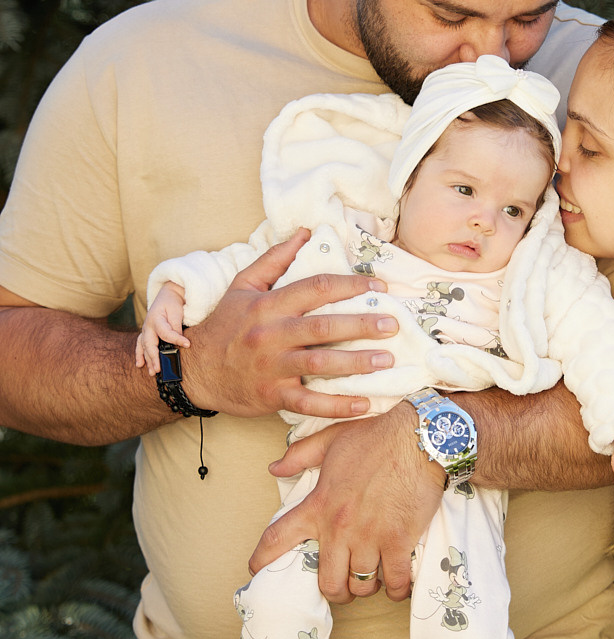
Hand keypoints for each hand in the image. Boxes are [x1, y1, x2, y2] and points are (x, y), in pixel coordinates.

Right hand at [136, 282, 187, 374]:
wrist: (167, 295)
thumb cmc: (172, 303)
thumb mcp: (176, 312)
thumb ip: (176, 326)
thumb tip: (179, 340)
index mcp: (156, 319)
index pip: (166, 333)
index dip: (177, 339)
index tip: (188, 344)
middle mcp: (148, 326)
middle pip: (150, 344)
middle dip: (154, 358)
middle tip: (159, 369)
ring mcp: (145, 330)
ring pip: (144, 347)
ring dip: (147, 360)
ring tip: (152, 372)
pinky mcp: (146, 333)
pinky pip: (140, 345)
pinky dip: (139, 354)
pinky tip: (139, 364)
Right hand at [179, 230, 397, 417]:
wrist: (194, 371)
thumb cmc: (224, 325)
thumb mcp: (243, 285)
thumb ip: (275, 259)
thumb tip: (305, 232)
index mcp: (268, 305)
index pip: (316, 288)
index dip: (351, 285)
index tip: (380, 287)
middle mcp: (271, 334)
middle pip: (324, 327)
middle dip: (362, 325)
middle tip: (392, 324)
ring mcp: (272, 367)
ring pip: (320, 365)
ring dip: (357, 363)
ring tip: (387, 360)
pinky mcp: (272, 395)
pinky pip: (309, 403)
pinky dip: (338, 406)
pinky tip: (365, 404)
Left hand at [251, 404, 446, 603]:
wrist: (418, 437)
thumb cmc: (376, 436)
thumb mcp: (332, 439)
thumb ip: (300, 455)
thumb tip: (274, 467)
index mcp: (319, 504)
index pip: (278, 538)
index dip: (262, 560)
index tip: (256, 570)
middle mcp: (339, 526)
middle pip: (327, 582)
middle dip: (335, 589)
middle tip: (344, 583)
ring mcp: (369, 537)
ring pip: (361, 585)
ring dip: (366, 587)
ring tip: (373, 579)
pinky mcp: (398, 541)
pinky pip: (395, 582)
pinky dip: (396, 589)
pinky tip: (398, 584)